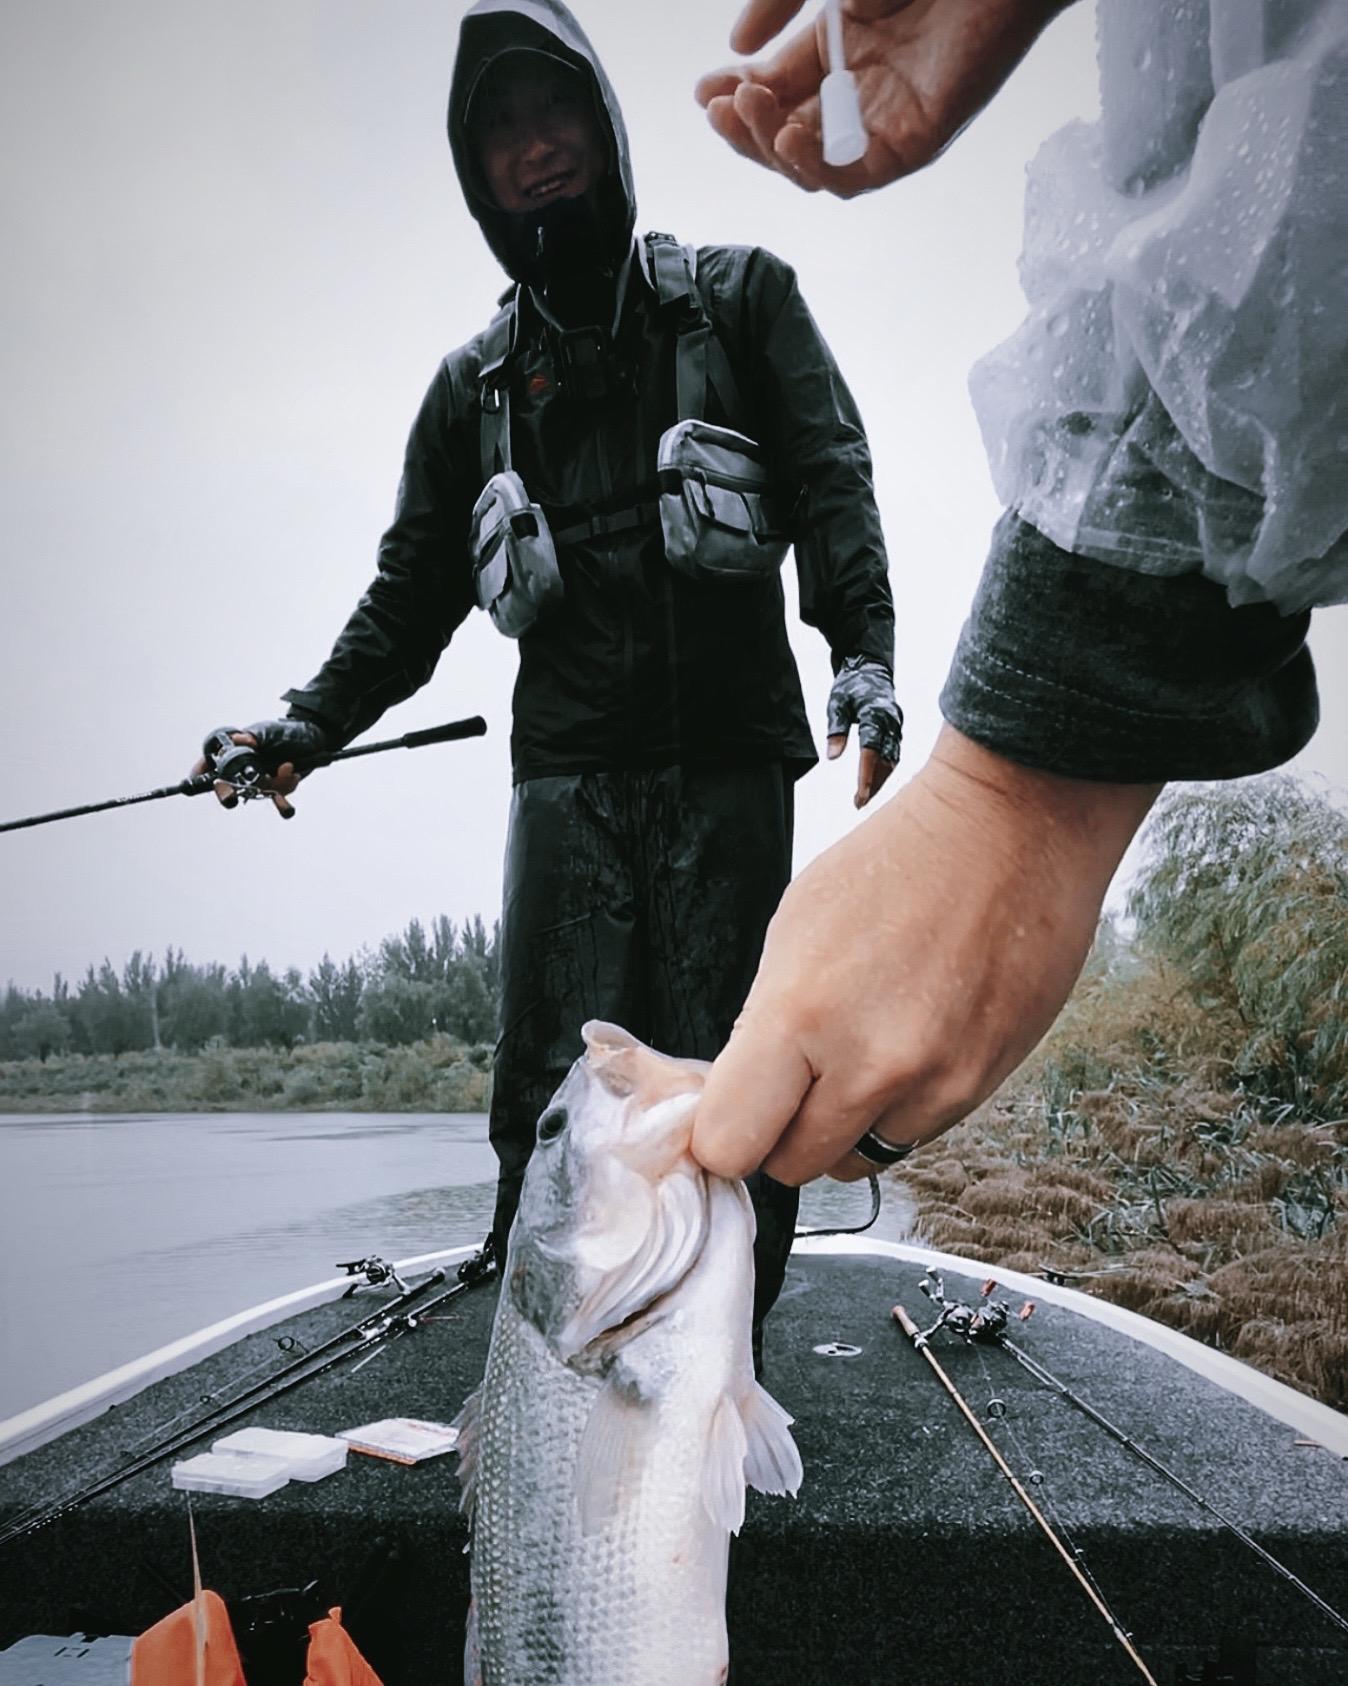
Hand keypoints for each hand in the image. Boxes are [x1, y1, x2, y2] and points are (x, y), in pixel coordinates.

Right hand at [190, 717, 329, 818]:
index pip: (211, 763)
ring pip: (256, 793)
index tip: (194, 780)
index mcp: (235, 751)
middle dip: (227, 794)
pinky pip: (277, 795)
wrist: (316, 740)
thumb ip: (255, 736)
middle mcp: (244, 767)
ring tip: (288, 768)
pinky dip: (286, 787)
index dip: (200, 772)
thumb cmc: (287, 731)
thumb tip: (240, 739)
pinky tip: (293, 772)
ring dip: (273, 785)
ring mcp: (259, 779)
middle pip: (227, 786)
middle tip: (231, 798)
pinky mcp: (276, 787)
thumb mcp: (271, 731)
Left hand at [692, 725, 1158, 1183]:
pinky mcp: (983, 1086)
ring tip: (857, 1053)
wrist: (1012, 830)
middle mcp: (869, 1065)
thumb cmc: (898, 862)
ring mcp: (934, 1084)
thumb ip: (764, 1025)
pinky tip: (908, 1042)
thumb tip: (743, 1093)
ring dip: (843, 1126)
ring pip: (856, 1162)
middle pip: (791, 1168)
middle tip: (792, 1080)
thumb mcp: (794, 929)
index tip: (729, 1113)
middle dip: (780, 1133)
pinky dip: (898, 1108)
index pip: (730, 1143)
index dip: (722, 1134)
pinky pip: (914, 1135)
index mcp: (800, 1014)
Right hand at [695, 0, 1075, 197]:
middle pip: (786, 139)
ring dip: (770, 148)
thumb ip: (781, 10)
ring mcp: (888, 121)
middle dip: (744, 129)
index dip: (735, 98)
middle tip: (721, 106)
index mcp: (839, 54)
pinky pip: (856, 176)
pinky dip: (817, 167)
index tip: (704, 91)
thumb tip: (736, 52)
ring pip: (813, 166)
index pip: (774, 94)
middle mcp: (861, 94)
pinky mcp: (918, 141)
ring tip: (750, 111)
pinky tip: (790, 135)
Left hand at [825, 655, 901, 807]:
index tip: (860, 795)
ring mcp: (897, 726)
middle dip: (875, 783)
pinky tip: (875, 781)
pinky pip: (894, 753)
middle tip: (860, 803)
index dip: (866, 775)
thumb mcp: (836, 704)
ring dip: (881, 779)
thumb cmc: (850, 685)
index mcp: (875, 715)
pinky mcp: (897, 729)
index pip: (871, 751)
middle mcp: (891, 722)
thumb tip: (833, 757)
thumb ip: (836, 730)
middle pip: (886, 760)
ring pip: (892, 759)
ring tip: (865, 797)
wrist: (870, 668)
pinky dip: (885, 769)